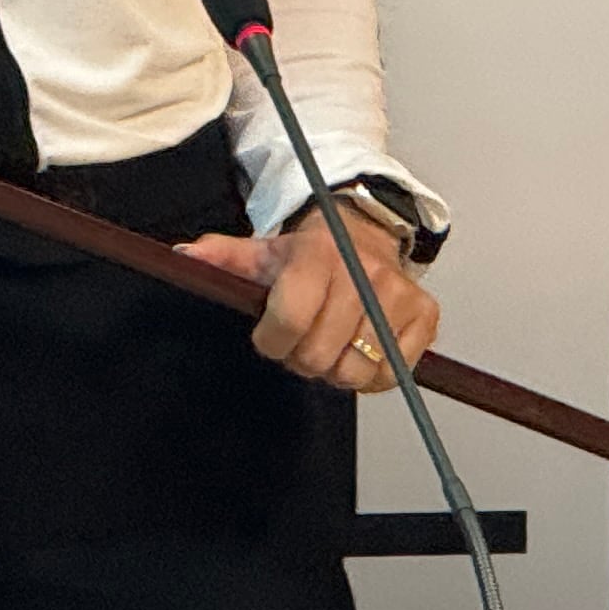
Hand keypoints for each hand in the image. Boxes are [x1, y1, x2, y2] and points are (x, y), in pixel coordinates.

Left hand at [175, 207, 436, 393]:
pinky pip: (394, 374)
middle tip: (302, 342)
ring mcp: (398, 294)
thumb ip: (221, 259)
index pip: (290, 317)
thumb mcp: (262, 251)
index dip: (272, 341)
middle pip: (320, 355)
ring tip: (330, 346)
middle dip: (302, 358)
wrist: (364, 233)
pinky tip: (359, 351)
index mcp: (318, 255)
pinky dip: (373, 375)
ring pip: (357, 371)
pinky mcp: (425, 315)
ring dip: (337, 370)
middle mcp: (362, 272)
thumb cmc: (309, 253)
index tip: (270, 337)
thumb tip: (183, 259)